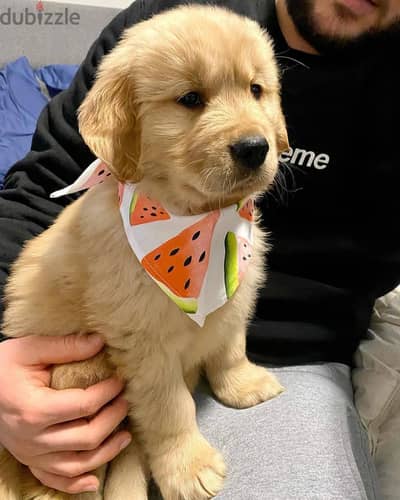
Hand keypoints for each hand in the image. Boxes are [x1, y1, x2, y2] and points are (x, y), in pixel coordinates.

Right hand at [0, 334, 130, 493]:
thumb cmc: (3, 367)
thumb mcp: (29, 349)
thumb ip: (65, 346)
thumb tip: (99, 342)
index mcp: (34, 409)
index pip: (84, 405)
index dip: (108, 393)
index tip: (120, 381)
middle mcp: (33, 438)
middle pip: (86, 437)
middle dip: (113, 419)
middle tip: (125, 403)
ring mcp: (30, 454)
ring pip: (77, 465)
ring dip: (106, 452)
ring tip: (125, 435)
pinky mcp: (29, 461)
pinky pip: (54, 480)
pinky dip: (76, 484)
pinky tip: (94, 480)